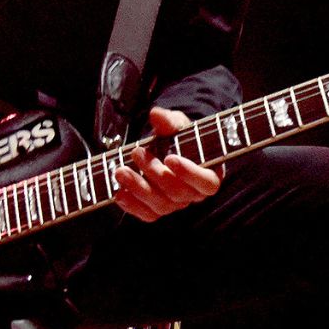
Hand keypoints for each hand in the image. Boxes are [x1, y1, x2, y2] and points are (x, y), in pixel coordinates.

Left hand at [113, 107, 222, 221]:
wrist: (166, 149)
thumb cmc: (179, 138)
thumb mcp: (177, 126)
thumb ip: (169, 122)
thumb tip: (156, 114)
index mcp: (208, 174)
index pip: (206, 183)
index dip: (189, 173)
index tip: (170, 158)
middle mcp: (193, 194)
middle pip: (178, 193)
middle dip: (154, 173)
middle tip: (137, 153)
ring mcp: (176, 205)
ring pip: (161, 206)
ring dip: (139, 189)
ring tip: (121, 171)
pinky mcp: (157, 210)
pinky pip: (147, 214)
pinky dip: (132, 206)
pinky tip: (120, 193)